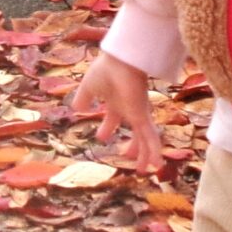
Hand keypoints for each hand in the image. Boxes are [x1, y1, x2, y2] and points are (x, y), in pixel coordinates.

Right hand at [70, 50, 162, 173]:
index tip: (101, 137)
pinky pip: (151, 138)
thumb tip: (75, 109)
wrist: (119, 61)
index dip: (108, 128)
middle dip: (130, 145)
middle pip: (132, 132)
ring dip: (144, 155)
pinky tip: (155, 166)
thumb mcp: (88, 87)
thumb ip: (83, 99)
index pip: (112, 118)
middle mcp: (129, 109)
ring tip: (144, 170)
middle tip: (126, 156)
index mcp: (115, 101)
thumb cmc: (105, 70)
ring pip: (144, 140)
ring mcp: (138, 114)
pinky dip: (154, 152)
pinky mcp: (143, 117)